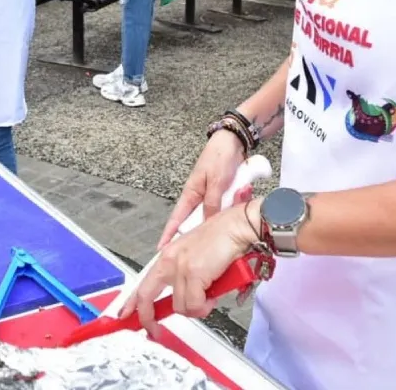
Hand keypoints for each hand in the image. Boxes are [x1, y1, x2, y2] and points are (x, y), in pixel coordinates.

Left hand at [120, 198, 259, 334]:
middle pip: (146, 296)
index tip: (126, 314)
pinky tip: (213, 295)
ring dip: (195, 309)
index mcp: (167, 256)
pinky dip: (205, 306)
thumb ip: (183, 278)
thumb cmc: (221, 240)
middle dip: (148, 318)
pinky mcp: (194, 273)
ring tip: (208, 297)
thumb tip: (181, 301)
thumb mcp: (193, 258)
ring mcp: (180, 267)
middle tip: (153, 330)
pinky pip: (195, 305)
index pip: (142, 283)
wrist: (236, 227)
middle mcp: (169, 260)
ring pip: (180, 306)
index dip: (132, 303)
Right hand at [157, 130, 245, 247]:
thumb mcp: (216, 182)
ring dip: (218, 222)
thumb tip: (208, 223)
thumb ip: (212, 203)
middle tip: (195, 253)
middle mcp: (199, 197)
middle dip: (195, 236)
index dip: (169, 234)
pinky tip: (234, 216)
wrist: (233, 142)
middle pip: (195, 222)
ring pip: (212, 217)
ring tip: (220, 237)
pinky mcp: (222, 195)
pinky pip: (224, 208)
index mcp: (191, 194)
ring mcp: (211, 197)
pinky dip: (229, 211)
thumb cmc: (219, 157)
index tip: (161, 248)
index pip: (177, 218)